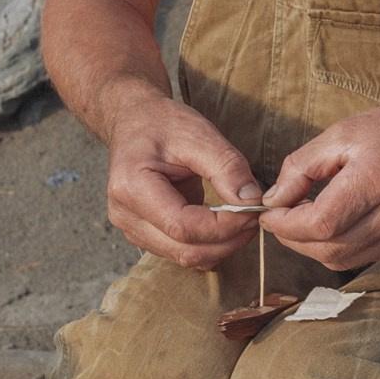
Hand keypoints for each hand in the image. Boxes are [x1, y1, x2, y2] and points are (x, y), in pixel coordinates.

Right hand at [102, 90, 264, 269]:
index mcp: (131, 186)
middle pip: (184, 250)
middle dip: (227, 241)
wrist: (134, 121)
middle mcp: (125, 214)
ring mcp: (130, 228)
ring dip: (220, 246)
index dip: (224, 227)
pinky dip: (207, 244)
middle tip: (254, 219)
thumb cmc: (162, 123)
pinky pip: (180, 251)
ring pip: (184, 257)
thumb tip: (252, 201)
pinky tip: (223, 225)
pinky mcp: (142, 233)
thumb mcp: (199, 134)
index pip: (183, 226)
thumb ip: (227, 168)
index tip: (253, 211)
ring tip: (241, 220)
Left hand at [260, 102, 379, 268]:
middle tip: (279, 217)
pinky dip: (336, 247)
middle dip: (293, 238)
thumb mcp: (344, 133)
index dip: (284, 224)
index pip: (319, 223)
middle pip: (328, 249)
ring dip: (312, 247)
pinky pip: (360, 258)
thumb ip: (302, 166)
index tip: (267, 212)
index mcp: (378, 179)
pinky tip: (330, 224)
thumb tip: (273, 199)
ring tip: (301, 220)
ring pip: (342, 260)